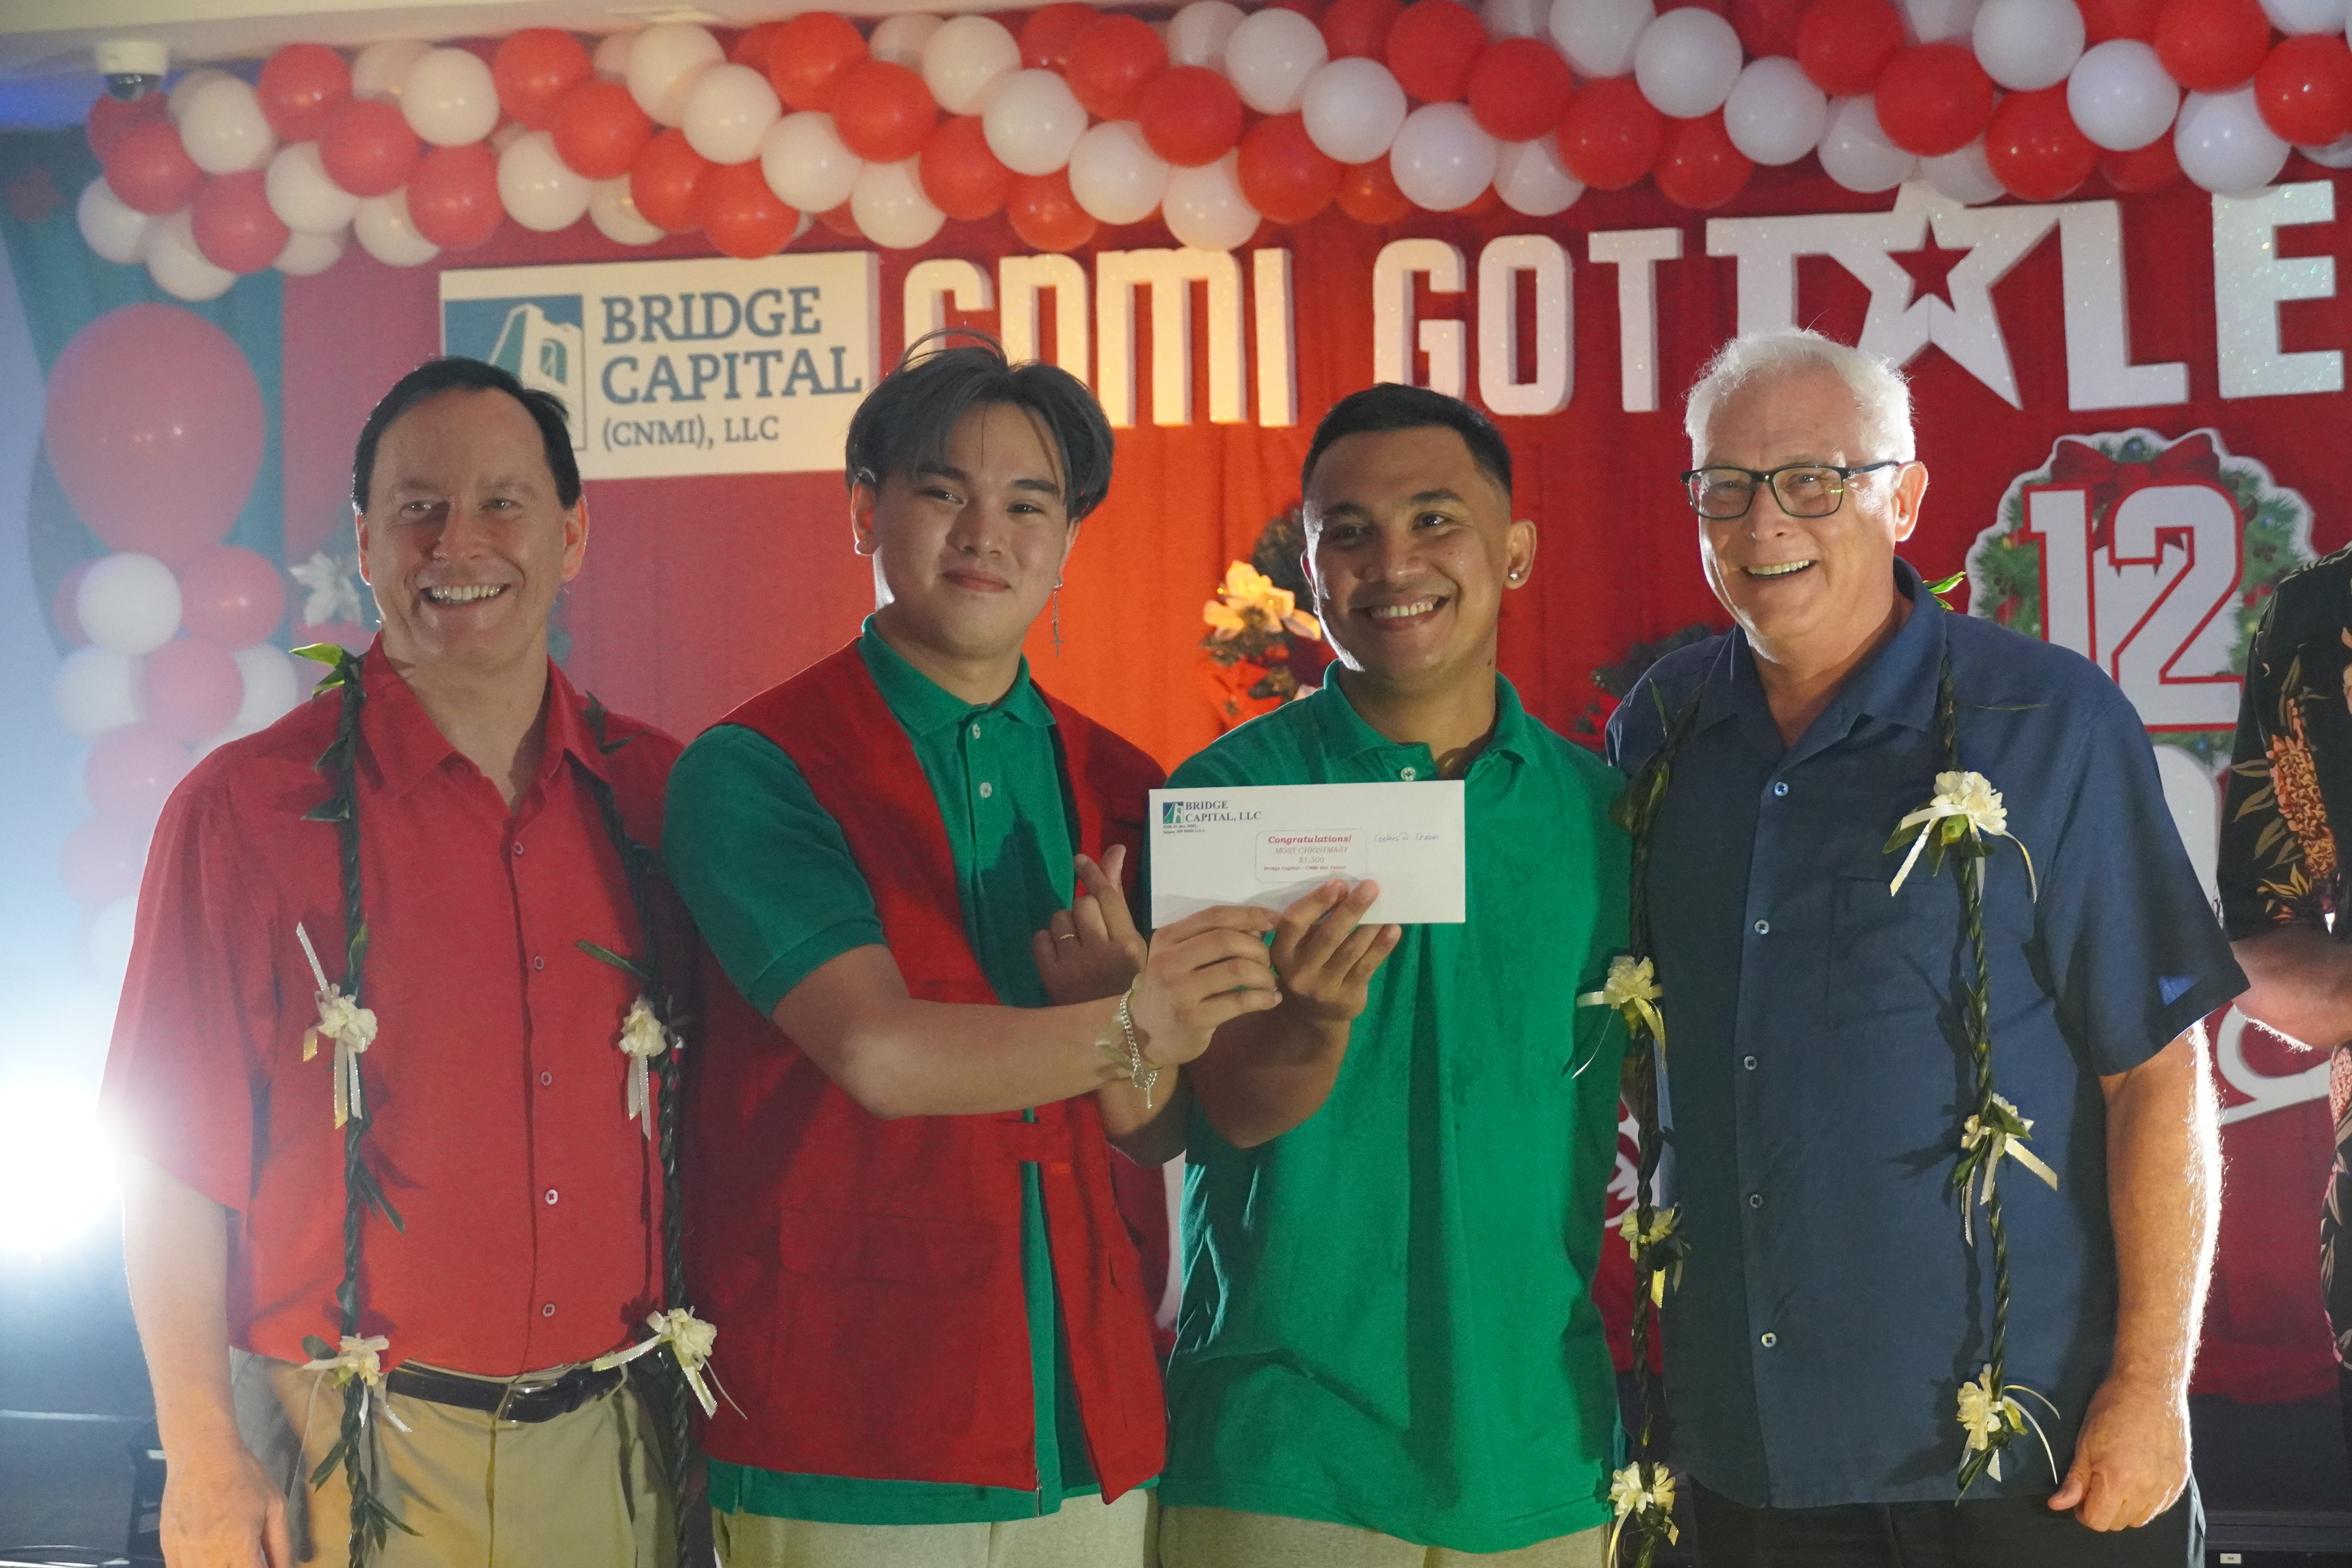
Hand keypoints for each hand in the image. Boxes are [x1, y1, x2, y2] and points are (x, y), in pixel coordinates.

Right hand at [160, 1435, 291, 1567]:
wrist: (202, 1454)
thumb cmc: (244, 1477)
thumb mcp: (274, 1507)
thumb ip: (281, 1546)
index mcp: (239, 1547)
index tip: (262, 1564)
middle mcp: (209, 1557)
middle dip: (241, 1567)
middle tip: (247, 1558)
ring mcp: (184, 1555)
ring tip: (230, 1556)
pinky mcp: (167, 1549)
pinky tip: (209, 1558)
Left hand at [1033, 846, 1149, 1006]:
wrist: (1113, 1034)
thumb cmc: (1126, 983)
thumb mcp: (1133, 942)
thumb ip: (1119, 898)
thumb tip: (1114, 851)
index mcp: (1129, 945)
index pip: (1107, 896)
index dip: (1093, 873)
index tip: (1079, 860)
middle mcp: (1103, 953)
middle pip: (1083, 904)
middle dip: (1084, 911)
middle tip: (1092, 934)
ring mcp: (1076, 966)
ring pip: (1059, 918)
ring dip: (1066, 926)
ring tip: (1078, 948)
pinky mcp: (1052, 977)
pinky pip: (1040, 938)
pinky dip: (1048, 943)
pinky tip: (1062, 957)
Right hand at [1126, 904, 1281, 1066]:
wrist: (1146, 1033)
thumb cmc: (1172, 989)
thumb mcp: (1181, 956)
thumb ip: (1212, 938)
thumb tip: (1260, 925)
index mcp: (1167, 938)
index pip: (1214, 916)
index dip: (1250, 915)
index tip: (1275, 921)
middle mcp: (1168, 961)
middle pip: (1227, 940)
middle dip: (1258, 948)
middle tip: (1269, 960)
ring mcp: (1178, 991)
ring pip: (1236, 969)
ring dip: (1264, 974)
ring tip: (1269, 981)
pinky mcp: (1193, 1018)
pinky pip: (1239, 1002)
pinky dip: (1263, 998)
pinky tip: (1271, 999)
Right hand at [1267, 880, 1401, 1028]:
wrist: (1312, 1015)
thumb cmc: (1306, 966)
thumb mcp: (1297, 948)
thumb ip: (1311, 923)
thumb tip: (1344, 889)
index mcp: (1282, 952)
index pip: (1294, 922)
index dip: (1316, 902)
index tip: (1338, 884)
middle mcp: (1299, 971)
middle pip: (1328, 936)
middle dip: (1351, 909)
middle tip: (1370, 887)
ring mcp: (1323, 987)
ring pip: (1350, 951)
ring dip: (1370, 926)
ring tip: (1385, 906)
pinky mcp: (1347, 997)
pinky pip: (1367, 967)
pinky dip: (1381, 947)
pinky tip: (1393, 930)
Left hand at [2046, 1371, 2188, 1530]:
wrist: (2151, 1387)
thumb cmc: (2111, 1409)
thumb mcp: (2084, 1443)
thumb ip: (2075, 1480)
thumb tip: (2057, 1506)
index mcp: (2118, 1481)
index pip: (2098, 1521)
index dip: (2083, 1511)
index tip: (2081, 1494)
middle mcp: (2146, 1491)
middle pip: (2119, 1523)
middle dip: (2103, 1509)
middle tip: (2097, 1484)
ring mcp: (2167, 1487)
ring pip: (2141, 1519)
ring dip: (2126, 1508)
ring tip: (2118, 1479)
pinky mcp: (2181, 1481)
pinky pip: (2160, 1507)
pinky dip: (2146, 1501)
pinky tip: (2138, 1478)